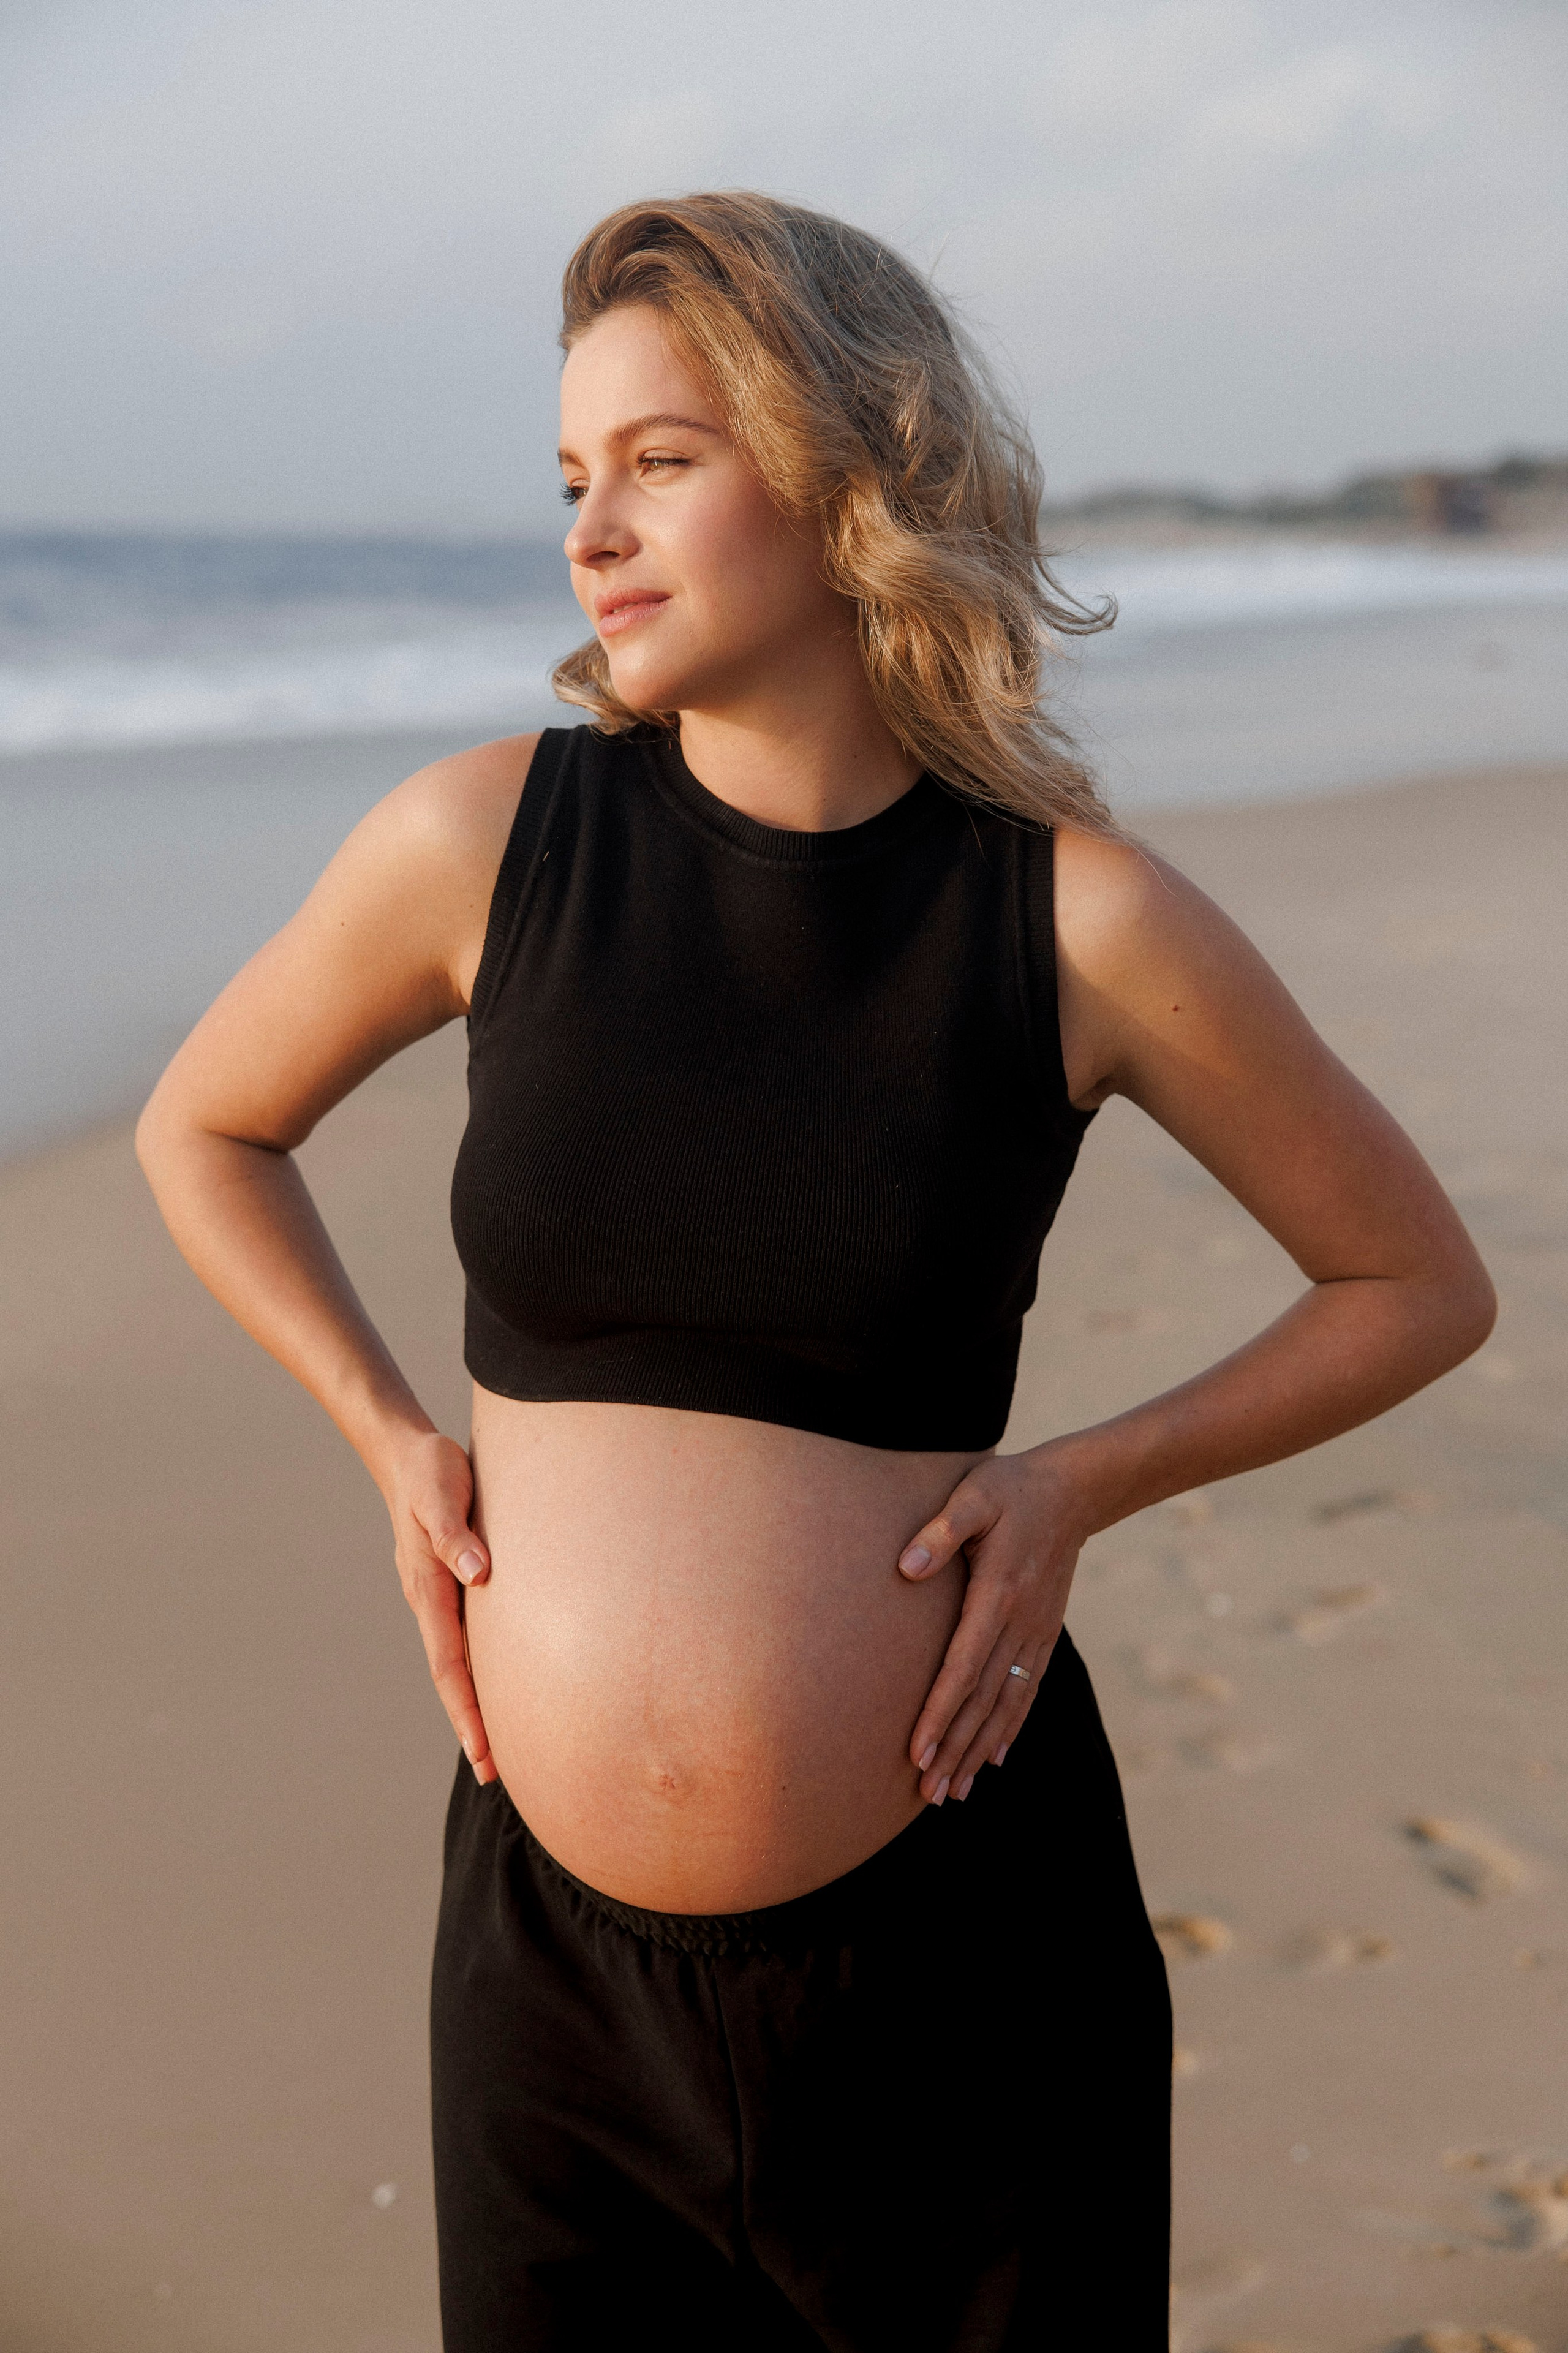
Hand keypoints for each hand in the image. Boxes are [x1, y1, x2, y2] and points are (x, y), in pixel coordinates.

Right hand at [384, 1430, 497, 1784]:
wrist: (407, 1454)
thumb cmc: (430, 1469)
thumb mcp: (441, 1491)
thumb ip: (455, 1532)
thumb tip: (478, 1573)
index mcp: (429, 1587)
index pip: (449, 1663)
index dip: (466, 1709)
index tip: (482, 1750)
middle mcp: (431, 1601)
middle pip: (452, 1676)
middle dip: (471, 1724)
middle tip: (494, 1773)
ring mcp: (439, 1596)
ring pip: (458, 1660)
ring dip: (474, 1702)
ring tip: (496, 1745)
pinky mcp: (451, 1584)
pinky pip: (465, 1637)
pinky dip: (477, 1668)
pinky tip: (495, 1682)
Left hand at [899, 1446, 1087, 1804]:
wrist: (1074, 1491)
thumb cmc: (1012, 1489)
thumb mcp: (973, 1495)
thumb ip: (940, 1531)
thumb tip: (905, 1568)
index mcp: (997, 1594)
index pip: (963, 1667)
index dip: (940, 1713)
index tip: (917, 1752)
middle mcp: (1019, 1624)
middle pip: (983, 1700)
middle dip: (955, 1749)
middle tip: (930, 1794)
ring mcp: (1036, 1633)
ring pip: (1006, 1704)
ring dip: (979, 1749)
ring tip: (956, 1792)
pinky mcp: (1044, 1633)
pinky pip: (1027, 1690)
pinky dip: (1011, 1726)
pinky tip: (995, 1757)